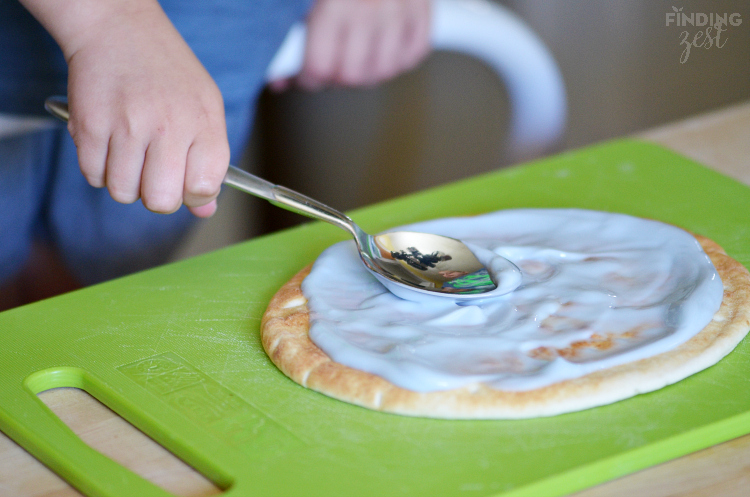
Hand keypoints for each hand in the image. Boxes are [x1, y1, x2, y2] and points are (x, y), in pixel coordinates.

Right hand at [21, 0, 228, 216]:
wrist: (119, 28)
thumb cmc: (169, 73)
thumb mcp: (204, 108)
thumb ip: (209, 162)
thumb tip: (205, 210)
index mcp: (204, 122)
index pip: (204, 188)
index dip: (194, 194)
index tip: (187, 181)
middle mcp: (168, 125)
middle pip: (161, 201)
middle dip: (157, 195)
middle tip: (155, 172)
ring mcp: (127, 125)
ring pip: (123, 192)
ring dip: (126, 181)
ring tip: (131, 152)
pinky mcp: (90, 124)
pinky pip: (93, 176)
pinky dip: (100, 168)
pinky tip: (109, 143)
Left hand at [270, 0, 430, 90]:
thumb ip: (286, 23)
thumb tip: (279, 74)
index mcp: (334, 2)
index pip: (322, 66)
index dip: (310, 77)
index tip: (306, 72)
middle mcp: (370, 8)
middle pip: (354, 75)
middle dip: (337, 77)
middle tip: (330, 63)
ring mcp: (400, 10)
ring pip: (385, 70)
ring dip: (367, 71)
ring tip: (355, 56)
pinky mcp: (423, 9)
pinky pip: (415, 53)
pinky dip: (398, 57)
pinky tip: (382, 46)